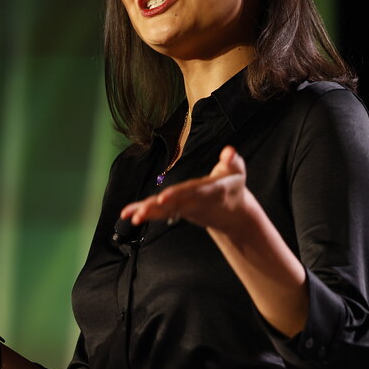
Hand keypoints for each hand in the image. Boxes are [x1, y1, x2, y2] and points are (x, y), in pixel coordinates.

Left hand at [120, 145, 259, 235]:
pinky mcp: (180, 212)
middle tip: (141, 212)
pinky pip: (161, 213)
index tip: (163, 198)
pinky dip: (146, 213)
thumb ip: (233, 160)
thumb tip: (229, 151)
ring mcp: (187, 209)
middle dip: (157, 208)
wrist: (234, 214)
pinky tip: (130, 215)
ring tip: (132, 217)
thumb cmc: (234, 187)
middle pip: (175, 205)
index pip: (193, 192)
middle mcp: (197, 203)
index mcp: (212, 191)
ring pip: (166, 211)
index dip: (178, 194)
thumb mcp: (238, 171)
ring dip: (148, 213)